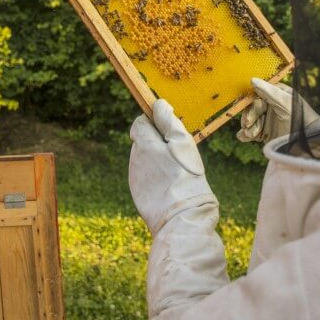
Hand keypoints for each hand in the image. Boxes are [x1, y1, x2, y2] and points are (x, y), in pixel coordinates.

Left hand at [129, 99, 216, 233]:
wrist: (181, 216)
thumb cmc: (185, 176)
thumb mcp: (182, 143)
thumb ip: (168, 121)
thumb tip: (158, 104)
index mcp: (143, 143)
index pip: (140, 122)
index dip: (155, 124)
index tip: (170, 133)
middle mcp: (134, 158)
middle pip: (143, 141)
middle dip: (157, 143)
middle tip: (177, 155)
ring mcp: (135, 177)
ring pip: (145, 160)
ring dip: (157, 161)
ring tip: (176, 173)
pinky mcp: (139, 194)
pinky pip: (146, 178)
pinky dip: (156, 178)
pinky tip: (170, 186)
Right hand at [237, 78, 319, 142]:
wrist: (308, 142)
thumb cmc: (300, 119)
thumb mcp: (285, 103)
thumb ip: (269, 92)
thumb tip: (252, 79)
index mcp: (277, 95)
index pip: (258, 94)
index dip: (251, 101)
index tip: (246, 106)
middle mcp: (272, 106)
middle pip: (252, 108)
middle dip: (249, 116)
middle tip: (248, 124)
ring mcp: (268, 120)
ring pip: (250, 120)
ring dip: (248, 127)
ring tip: (251, 135)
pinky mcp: (266, 133)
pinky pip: (251, 132)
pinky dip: (246, 135)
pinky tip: (245, 137)